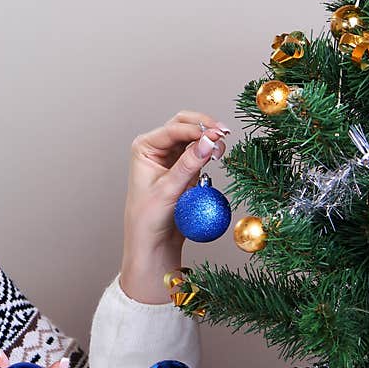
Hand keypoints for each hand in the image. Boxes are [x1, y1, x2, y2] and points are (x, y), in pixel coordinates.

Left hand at [120, 111, 229, 302]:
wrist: (153, 242)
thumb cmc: (149, 218)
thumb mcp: (169, 190)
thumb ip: (189, 164)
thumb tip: (209, 141)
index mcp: (144, 147)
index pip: (173, 129)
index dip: (197, 129)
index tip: (217, 135)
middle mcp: (156, 148)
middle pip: (183, 124)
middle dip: (204, 127)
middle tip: (224, 134)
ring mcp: (170, 156)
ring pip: (193, 136)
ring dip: (209, 138)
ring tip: (221, 148)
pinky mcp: (183, 167)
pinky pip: (199, 151)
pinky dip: (209, 150)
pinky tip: (218, 155)